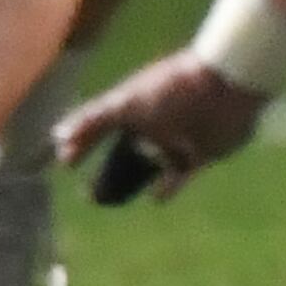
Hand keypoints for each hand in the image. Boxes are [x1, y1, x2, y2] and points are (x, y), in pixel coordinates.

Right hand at [52, 51, 272, 200]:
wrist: (228, 84)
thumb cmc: (175, 88)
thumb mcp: (128, 102)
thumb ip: (93, 119)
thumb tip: (57, 136)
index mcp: (133, 106)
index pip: (100, 127)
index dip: (82, 142)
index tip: (64, 161)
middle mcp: (152, 124)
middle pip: (123, 152)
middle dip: (106, 172)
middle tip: (87, 196)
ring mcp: (176, 139)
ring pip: (146, 166)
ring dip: (129, 182)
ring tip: (108, 201)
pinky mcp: (201, 154)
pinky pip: (178, 175)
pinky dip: (166, 187)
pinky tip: (155, 199)